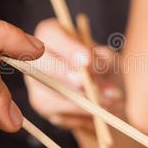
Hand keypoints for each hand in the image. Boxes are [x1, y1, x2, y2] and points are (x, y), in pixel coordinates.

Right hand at [26, 18, 124, 133]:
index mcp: (54, 35)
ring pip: (50, 93)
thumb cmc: (105, 72)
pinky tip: (99, 111)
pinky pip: (60, 113)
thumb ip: (104, 60)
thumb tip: (94, 64)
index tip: (86, 60)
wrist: (107, 100)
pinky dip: (83, 113)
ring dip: (81, 100)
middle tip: (85, 83)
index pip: (50, 33)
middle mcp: (38, 57)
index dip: (66, 47)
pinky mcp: (42, 106)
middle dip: (62, 74)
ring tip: (109, 101)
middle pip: (39, 64)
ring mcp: (36, 84)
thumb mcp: (111, 61)